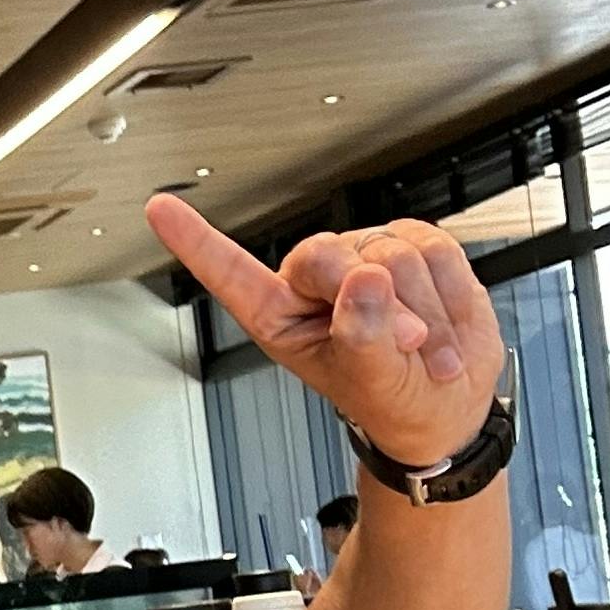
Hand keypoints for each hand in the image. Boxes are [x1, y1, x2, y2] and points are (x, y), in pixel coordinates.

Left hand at [147, 196, 504, 467]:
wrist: (447, 400)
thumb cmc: (393, 399)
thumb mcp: (374, 380)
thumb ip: (364, 333)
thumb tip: (365, 279)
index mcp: (281, 314)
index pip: (230, 272)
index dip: (195, 241)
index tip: (159, 209)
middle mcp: (316, 279)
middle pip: (329, 257)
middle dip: (375, 303)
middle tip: (405, 342)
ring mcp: (364, 255)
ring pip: (393, 254)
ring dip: (424, 313)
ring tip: (427, 350)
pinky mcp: (413, 243)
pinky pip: (436, 251)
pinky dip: (451, 298)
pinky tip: (446, 326)